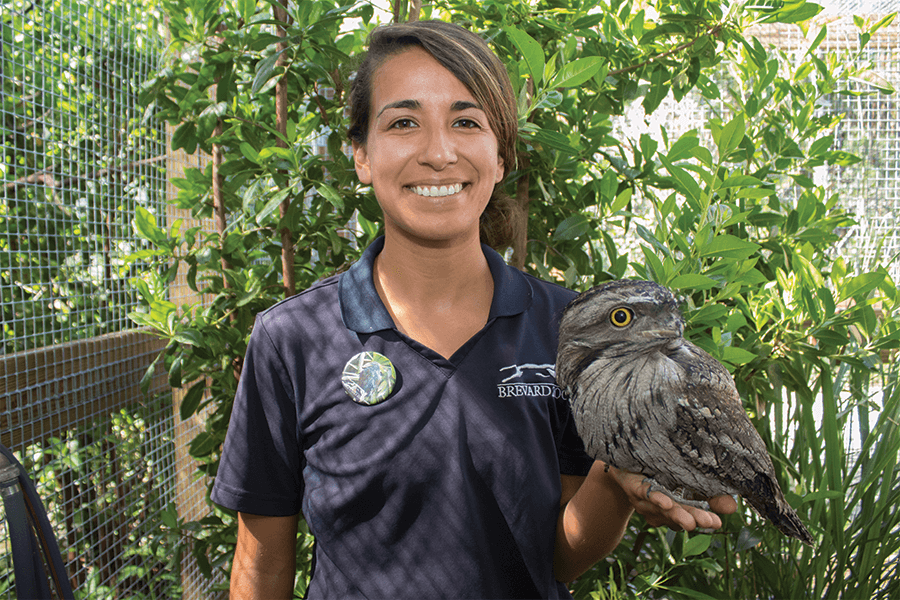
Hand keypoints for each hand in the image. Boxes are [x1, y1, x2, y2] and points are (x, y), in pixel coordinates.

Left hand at [608, 466, 736, 530]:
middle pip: (677, 516)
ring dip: (675, 513)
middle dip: (693, 519)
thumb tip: (731, 507)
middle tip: (710, 522)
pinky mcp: (632, 486)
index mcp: (674, 508)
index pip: (690, 517)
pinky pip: (643, 493)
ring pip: (661, 508)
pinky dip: (654, 497)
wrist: (626, 458)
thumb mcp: (688, 480)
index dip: (703, 520)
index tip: (718, 522)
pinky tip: (665, 500)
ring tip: (691, 521)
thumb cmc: (659, 471)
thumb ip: (710, 494)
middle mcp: (658, 509)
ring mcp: (644, 499)